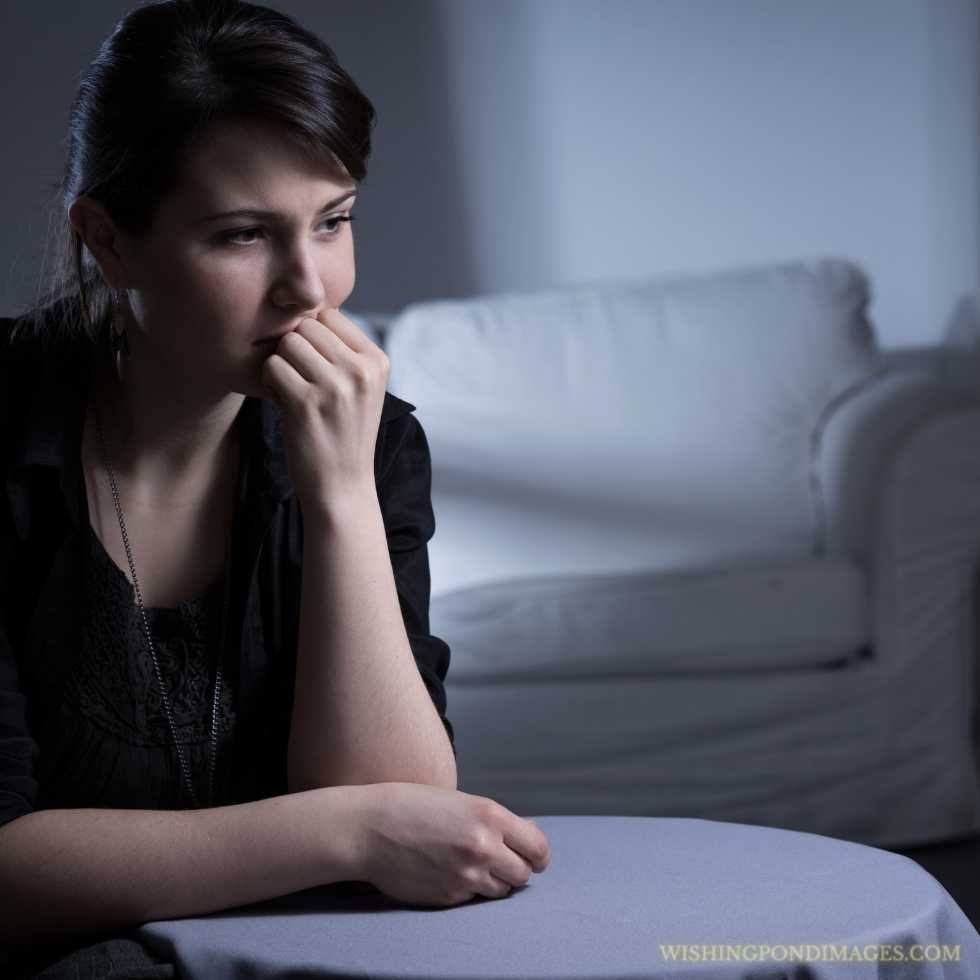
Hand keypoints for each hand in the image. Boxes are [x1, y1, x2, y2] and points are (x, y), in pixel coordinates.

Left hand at [260, 309, 389, 510]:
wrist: (343, 486)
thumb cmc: (345, 433)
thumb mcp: (361, 388)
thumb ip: (343, 350)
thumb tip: (304, 306)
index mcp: (377, 361)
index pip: (330, 316)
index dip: (313, 335)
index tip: (314, 363)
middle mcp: (360, 370)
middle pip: (307, 326)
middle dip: (295, 348)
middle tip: (300, 378)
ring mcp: (335, 387)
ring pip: (287, 343)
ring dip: (281, 364)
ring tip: (292, 390)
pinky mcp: (306, 403)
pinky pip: (272, 367)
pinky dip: (270, 383)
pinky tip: (283, 403)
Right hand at [353, 782, 550, 907]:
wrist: (370, 828)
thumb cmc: (414, 807)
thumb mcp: (462, 802)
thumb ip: (497, 821)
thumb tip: (530, 830)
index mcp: (490, 816)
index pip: (538, 848)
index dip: (538, 855)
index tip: (533, 857)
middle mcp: (483, 847)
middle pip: (523, 874)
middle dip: (515, 869)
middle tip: (499, 861)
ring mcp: (466, 876)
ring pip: (501, 891)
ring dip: (493, 881)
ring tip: (468, 864)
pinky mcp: (449, 897)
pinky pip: (473, 899)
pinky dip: (468, 889)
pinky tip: (447, 871)